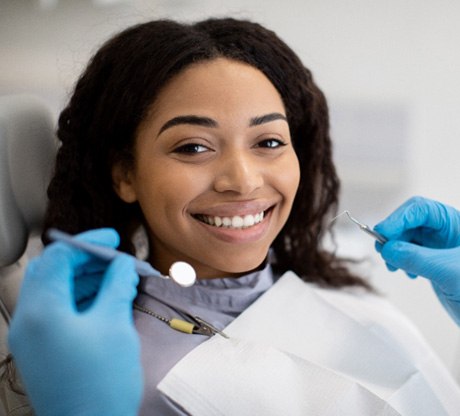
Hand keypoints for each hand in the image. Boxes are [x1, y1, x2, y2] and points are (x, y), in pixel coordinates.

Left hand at [8, 229, 142, 415]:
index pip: (58, 257)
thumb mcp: (114, 324)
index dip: (87, 243)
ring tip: (117, 278)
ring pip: (55, 290)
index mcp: (42, 310)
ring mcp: (32, 336)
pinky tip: (107, 298)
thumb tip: (123, 265)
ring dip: (85, 278)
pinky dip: (81, 298)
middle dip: (86, 261)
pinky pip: (57, 310)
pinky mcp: (42, 348)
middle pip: (52, 272)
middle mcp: (29, 320)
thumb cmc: (101, 381)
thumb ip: (117, 285)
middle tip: (115, 260)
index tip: (112, 239)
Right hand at [374, 196, 459, 324]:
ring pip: (407, 238)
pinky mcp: (435, 263)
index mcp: (456, 224)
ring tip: (393, 265)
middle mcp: (448, 232)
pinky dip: (401, 261)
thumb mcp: (449, 271)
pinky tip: (408, 273)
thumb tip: (388, 249)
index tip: (382, 233)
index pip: (420, 210)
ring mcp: (441, 247)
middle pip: (410, 222)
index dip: (398, 218)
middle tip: (383, 250)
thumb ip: (417, 258)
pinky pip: (410, 254)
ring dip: (394, 250)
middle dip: (393, 235)